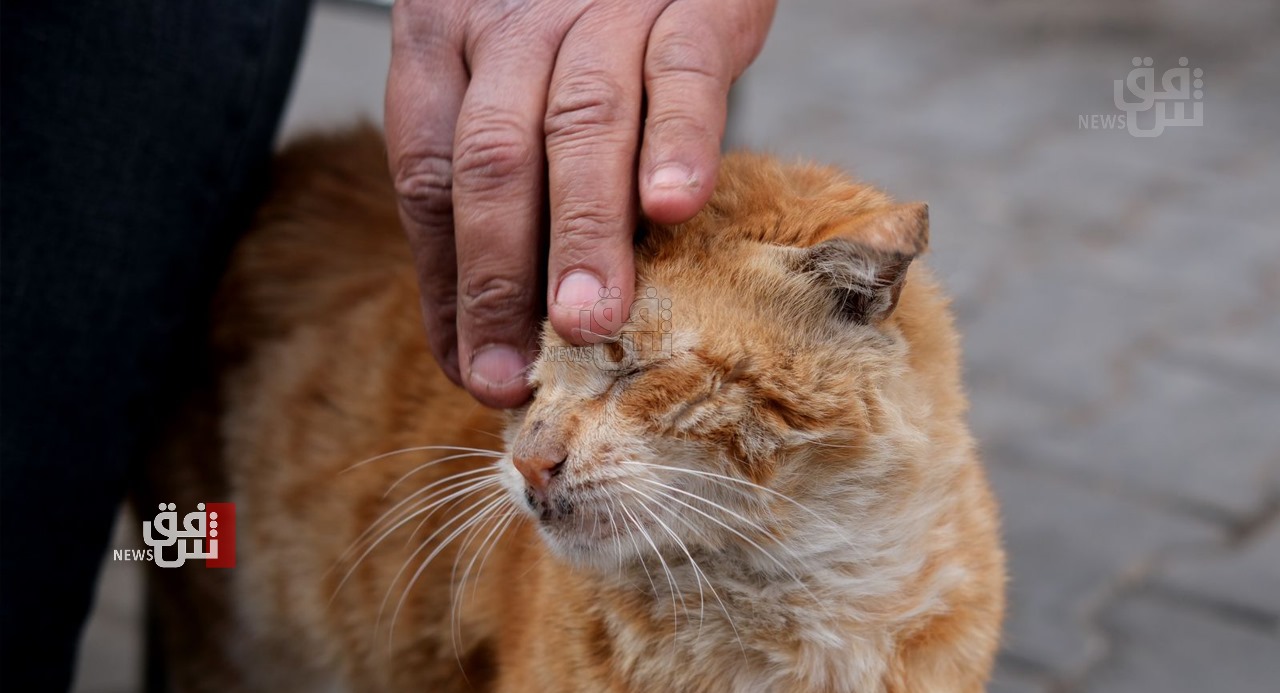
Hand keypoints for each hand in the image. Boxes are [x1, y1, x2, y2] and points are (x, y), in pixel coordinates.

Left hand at [386, 0, 775, 407]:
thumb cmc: (572, 25)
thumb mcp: (505, 78)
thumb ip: (490, 184)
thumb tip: (478, 337)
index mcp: (441, 39)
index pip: (427, 176)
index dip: (447, 282)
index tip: (472, 368)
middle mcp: (510, 23)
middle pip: (491, 159)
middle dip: (500, 275)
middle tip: (517, 372)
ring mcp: (600, 8)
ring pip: (580, 125)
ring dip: (582, 233)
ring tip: (587, 323)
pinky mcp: (691, 0)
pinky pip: (680, 73)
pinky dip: (677, 143)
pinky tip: (672, 209)